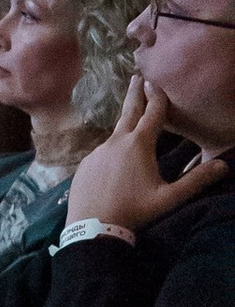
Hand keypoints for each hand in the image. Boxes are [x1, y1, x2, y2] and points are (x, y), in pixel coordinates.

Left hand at [65, 79, 228, 234]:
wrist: (92, 230)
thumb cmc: (134, 212)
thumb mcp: (169, 198)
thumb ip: (196, 181)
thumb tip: (223, 166)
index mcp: (138, 144)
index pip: (153, 113)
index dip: (158, 96)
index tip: (156, 80)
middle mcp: (116, 142)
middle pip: (128, 111)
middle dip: (136, 93)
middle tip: (137, 76)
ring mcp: (97, 153)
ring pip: (115, 135)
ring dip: (124, 126)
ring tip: (131, 120)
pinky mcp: (85, 165)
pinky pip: (102, 153)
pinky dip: (112, 150)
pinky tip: (115, 160)